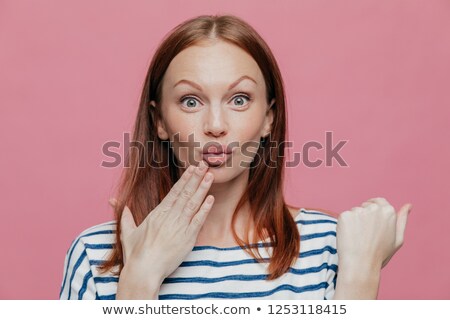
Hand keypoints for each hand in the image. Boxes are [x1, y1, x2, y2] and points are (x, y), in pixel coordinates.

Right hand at [109, 161, 214, 297]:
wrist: (144, 270)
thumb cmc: (135, 253)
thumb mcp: (127, 231)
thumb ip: (125, 215)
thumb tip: (114, 202)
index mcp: (157, 213)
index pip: (174, 192)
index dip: (184, 179)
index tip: (191, 168)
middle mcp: (169, 217)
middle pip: (185, 193)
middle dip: (196, 178)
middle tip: (204, 164)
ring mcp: (179, 226)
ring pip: (193, 203)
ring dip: (202, 189)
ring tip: (210, 176)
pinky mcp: (187, 238)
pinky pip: (198, 220)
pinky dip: (205, 209)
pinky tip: (211, 199)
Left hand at [336, 197, 411, 270]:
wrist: (361, 265)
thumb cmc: (380, 255)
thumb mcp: (397, 238)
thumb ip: (402, 220)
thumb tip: (409, 205)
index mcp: (389, 211)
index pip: (379, 201)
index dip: (374, 211)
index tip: (370, 221)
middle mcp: (374, 208)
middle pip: (365, 206)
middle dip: (364, 216)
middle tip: (365, 235)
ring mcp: (359, 211)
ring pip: (354, 212)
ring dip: (354, 221)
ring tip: (358, 238)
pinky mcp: (345, 215)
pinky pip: (344, 217)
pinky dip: (345, 226)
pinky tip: (349, 237)